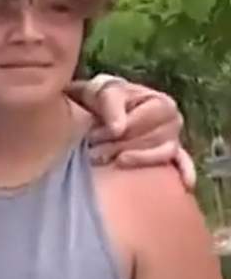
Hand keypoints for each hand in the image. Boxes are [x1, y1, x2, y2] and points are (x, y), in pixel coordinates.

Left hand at [80, 78, 195, 189]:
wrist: (105, 109)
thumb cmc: (107, 99)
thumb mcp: (105, 94)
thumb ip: (111, 107)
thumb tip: (118, 130)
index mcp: (162, 103)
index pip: (144, 121)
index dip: (117, 130)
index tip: (92, 136)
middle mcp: (174, 121)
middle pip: (153, 139)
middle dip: (120, 146)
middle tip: (93, 153)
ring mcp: (174, 140)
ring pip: (162, 154)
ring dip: (136, 159)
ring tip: (108, 161)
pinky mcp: (171, 156)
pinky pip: (182, 164)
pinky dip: (185, 172)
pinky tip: (186, 184)